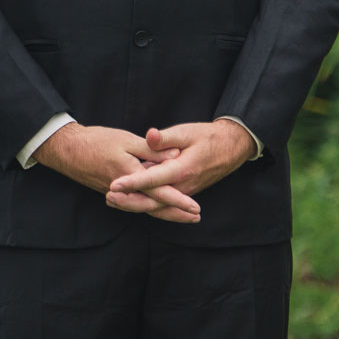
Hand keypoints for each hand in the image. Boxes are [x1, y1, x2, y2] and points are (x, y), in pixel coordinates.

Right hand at [35, 123, 200, 223]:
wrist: (67, 149)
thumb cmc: (96, 140)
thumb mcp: (126, 139)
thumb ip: (151, 150)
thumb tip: (175, 156)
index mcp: (130, 175)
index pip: (159, 191)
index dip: (179, 200)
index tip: (195, 208)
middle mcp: (124, 190)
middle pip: (154, 207)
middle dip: (176, 214)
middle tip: (195, 217)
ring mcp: (116, 194)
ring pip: (144, 208)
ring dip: (164, 213)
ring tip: (182, 217)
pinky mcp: (111, 193)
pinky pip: (133, 204)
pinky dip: (147, 208)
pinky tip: (156, 208)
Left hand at [105, 121, 254, 210]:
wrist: (231, 148)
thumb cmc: (207, 137)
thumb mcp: (187, 132)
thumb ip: (166, 137)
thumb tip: (149, 136)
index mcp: (182, 170)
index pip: (152, 179)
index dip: (132, 182)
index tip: (114, 184)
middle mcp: (183, 187)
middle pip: (153, 200)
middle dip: (129, 201)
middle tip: (108, 197)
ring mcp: (184, 192)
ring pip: (158, 206)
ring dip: (135, 205)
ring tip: (113, 202)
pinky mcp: (184, 193)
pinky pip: (164, 205)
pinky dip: (147, 206)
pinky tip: (130, 203)